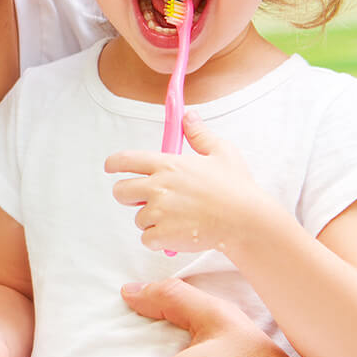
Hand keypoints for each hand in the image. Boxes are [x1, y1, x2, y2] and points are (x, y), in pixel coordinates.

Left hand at [105, 111, 279, 253]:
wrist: (245, 222)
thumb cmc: (236, 187)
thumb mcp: (221, 153)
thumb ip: (199, 134)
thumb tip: (189, 116)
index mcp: (168, 165)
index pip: (126, 160)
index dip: (114, 164)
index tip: (111, 167)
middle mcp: (158, 187)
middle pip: (120, 191)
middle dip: (130, 196)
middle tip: (150, 199)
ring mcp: (159, 212)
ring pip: (138, 218)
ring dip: (152, 220)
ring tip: (178, 218)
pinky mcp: (163, 234)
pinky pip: (147, 239)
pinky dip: (159, 240)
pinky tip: (179, 233)